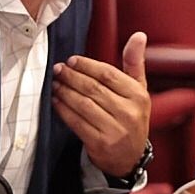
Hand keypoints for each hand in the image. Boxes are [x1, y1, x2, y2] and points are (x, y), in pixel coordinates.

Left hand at [52, 32, 152, 177]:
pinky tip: (57, 102)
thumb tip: (139, 35)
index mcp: (139, 95)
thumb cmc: (132, 118)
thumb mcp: (139, 91)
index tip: (71, 61)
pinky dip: (64, 110)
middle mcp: (129, 113)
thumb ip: (135, 63)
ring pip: (83, 104)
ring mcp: (115, 130)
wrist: (129, 157)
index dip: (87, 65)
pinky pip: (77, 122)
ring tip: (55, 84)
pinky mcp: (101, 143)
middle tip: (58, 70)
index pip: (108, 74)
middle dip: (72, 77)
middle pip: (93, 88)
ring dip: (65, 92)